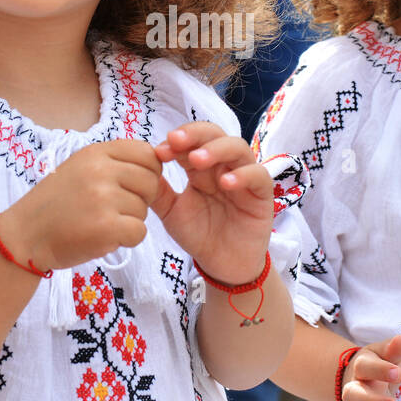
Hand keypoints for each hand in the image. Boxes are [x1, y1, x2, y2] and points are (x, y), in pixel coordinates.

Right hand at [0, 139, 161, 272]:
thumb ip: (114, 162)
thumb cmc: (56, 203)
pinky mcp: (105, 226)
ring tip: (101, 222)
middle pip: (151, 181)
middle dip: (141, 198)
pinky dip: (127, 239)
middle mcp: (100, 170)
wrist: (24, 235)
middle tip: (115, 209)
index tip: (132, 186)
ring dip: (129, 220)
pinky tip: (104, 237)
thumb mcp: (80, 167)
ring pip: (144, 209)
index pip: (147, 153)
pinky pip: (139, 232)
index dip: (148, 172)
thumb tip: (158, 158)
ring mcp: (103, 198)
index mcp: (96, 152)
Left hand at [150, 122, 271, 284]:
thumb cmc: (199, 235)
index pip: (191, 141)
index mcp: (200, 167)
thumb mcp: (171, 212)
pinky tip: (226, 183)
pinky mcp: (262, 194)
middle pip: (214, 134)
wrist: (223, 266)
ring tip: (197, 160)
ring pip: (238, 148)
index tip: (160, 150)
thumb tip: (139, 168)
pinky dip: (243, 174)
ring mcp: (244, 177)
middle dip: (194, 134)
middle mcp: (222, 166)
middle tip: (176, 141)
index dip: (177, 140)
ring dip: (217, 149)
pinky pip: (259, 175)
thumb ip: (157, 191)